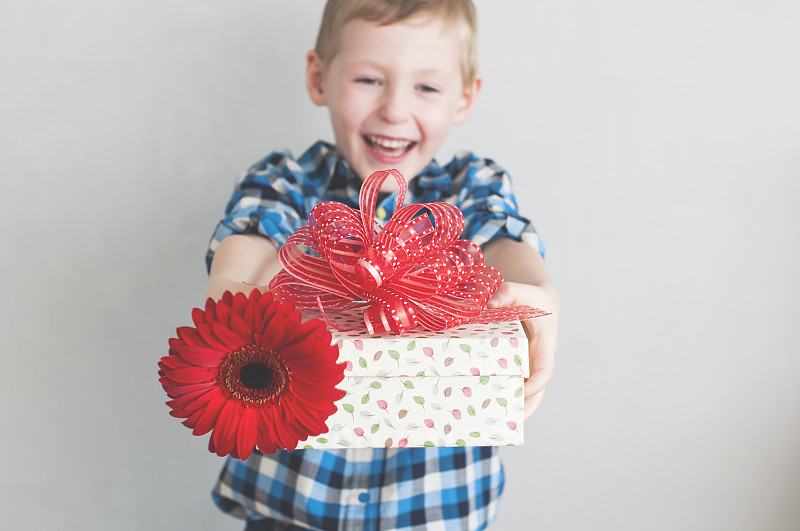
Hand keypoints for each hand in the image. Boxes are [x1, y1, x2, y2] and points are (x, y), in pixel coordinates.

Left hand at [487, 281, 559, 419]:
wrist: (537, 300)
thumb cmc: (530, 296)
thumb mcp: (521, 289)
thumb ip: (508, 292)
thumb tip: (490, 304)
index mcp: (544, 344)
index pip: (545, 370)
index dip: (537, 384)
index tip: (525, 392)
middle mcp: (538, 360)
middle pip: (537, 391)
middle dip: (525, 408)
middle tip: (508, 423)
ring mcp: (529, 366)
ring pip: (526, 393)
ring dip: (514, 409)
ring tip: (494, 425)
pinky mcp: (519, 367)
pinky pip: (514, 384)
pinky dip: (504, 397)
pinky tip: (484, 407)